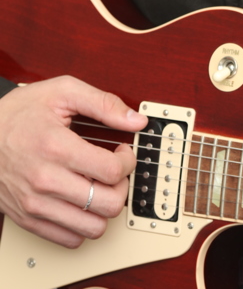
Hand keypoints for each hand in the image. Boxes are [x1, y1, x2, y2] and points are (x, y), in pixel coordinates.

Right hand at [0, 75, 146, 246]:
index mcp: (56, 147)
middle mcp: (45, 181)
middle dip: (122, 185)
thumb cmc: (19, 113)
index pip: (112, 171)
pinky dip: (84, 224)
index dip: (127, 161)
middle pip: (108, 204)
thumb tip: (136, 120)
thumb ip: (104, 104)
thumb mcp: (63, 91)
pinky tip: (82, 202)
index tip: (122, 152)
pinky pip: (70, 239)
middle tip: (114, 171)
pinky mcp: (28, 220)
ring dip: (106, 208)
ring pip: (93, 228)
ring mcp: (36, 204)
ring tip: (100, 187)